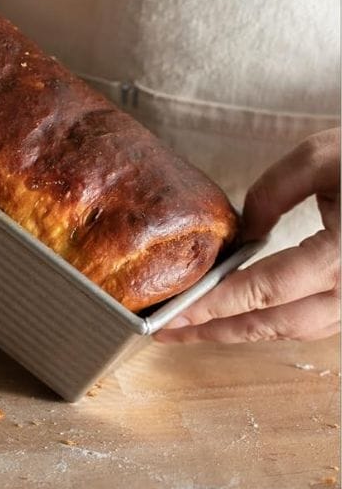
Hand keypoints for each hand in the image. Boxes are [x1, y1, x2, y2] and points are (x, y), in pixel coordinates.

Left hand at [154, 128, 339, 342]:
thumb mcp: (320, 158)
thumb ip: (271, 193)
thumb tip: (241, 231)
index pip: (264, 291)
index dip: (212, 306)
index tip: (171, 315)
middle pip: (278, 323)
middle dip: (219, 330)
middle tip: (168, 330)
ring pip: (300, 327)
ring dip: (246, 330)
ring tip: (196, 325)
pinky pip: (319, 318)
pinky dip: (277, 318)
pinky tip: (243, 311)